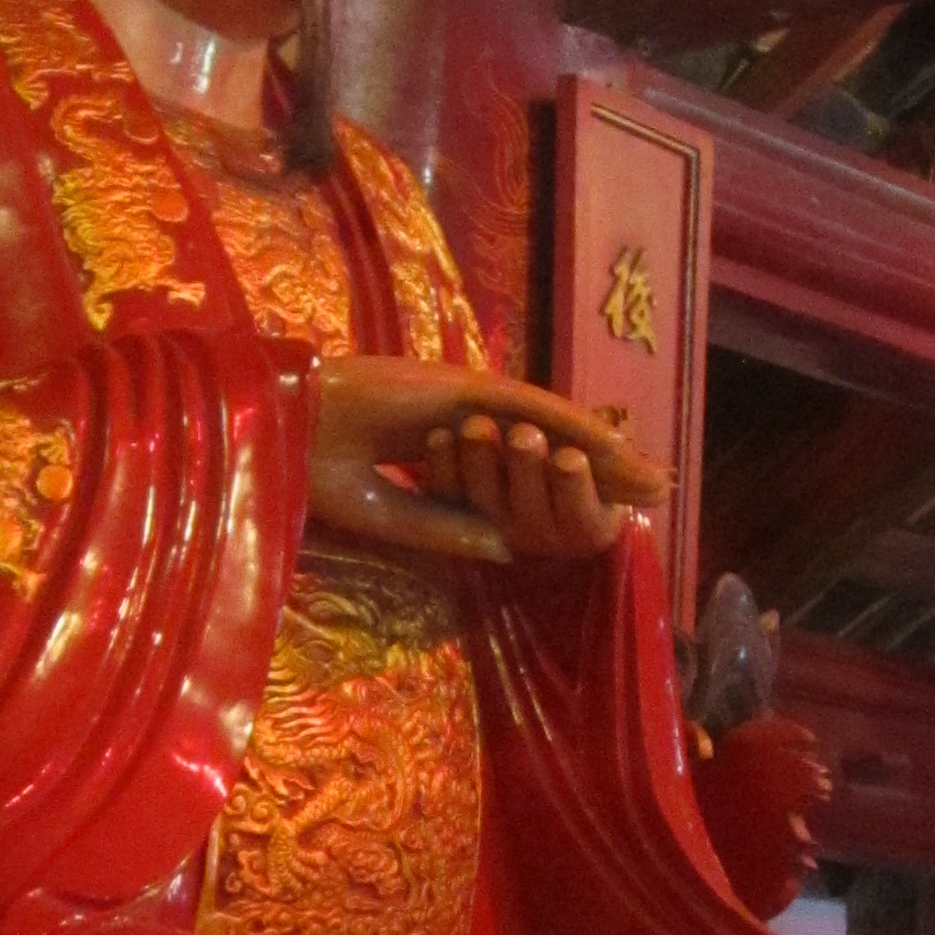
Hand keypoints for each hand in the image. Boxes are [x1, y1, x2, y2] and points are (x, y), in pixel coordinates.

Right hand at [308, 356, 662, 563]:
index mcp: (442, 448)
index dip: (560, 491)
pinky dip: (572, 425)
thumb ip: (447, 528)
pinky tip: (611, 445)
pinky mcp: (463, 386)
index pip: (517, 472)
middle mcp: (465, 421)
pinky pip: (529, 405)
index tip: (602, 517)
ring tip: (652, 475)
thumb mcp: (393, 516)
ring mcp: (466, 399)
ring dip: (604, 450)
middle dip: (603, 470)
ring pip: (550, 426)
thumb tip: (508, 548)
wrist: (281, 429)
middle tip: (654, 491)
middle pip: (547, 446)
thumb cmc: (316, 470)